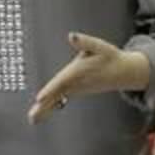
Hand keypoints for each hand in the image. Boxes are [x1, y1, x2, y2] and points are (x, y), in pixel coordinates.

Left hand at [28, 32, 150, 123]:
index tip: (39, 98)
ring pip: (58, 100)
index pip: (62, 81)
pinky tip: (38, 115)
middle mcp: (76, 83)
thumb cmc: (110, 57)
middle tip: (31, 118)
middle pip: (57, 95)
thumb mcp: (100, 46)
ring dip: (45, 110)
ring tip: (31, 119)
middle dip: (45, 106)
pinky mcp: (75, 91)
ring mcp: (76, 89)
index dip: (51, 89)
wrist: (123, 73)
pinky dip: (49, 108)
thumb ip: (85, 42)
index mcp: (79, 71)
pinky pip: (60, 100)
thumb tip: (71, 36)